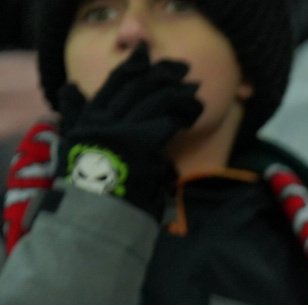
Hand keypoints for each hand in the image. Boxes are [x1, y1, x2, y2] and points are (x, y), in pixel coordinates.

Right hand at [55, 43, 202, 218]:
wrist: (96, 204)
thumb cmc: (89, 180)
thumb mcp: (75, 141)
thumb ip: (74, 112)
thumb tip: (70, 87)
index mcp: (91, 116)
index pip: (114, 83)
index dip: (131, 66)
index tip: (145, 54)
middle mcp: (106, 118)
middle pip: (137, 87)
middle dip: (161, 74)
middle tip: (182, 67)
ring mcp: (124, 129)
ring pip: (153, 101)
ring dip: (177, 93)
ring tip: (194, 90)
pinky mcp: (141, 143)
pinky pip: (164, 122)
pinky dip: (180, 115)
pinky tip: (193, 112)